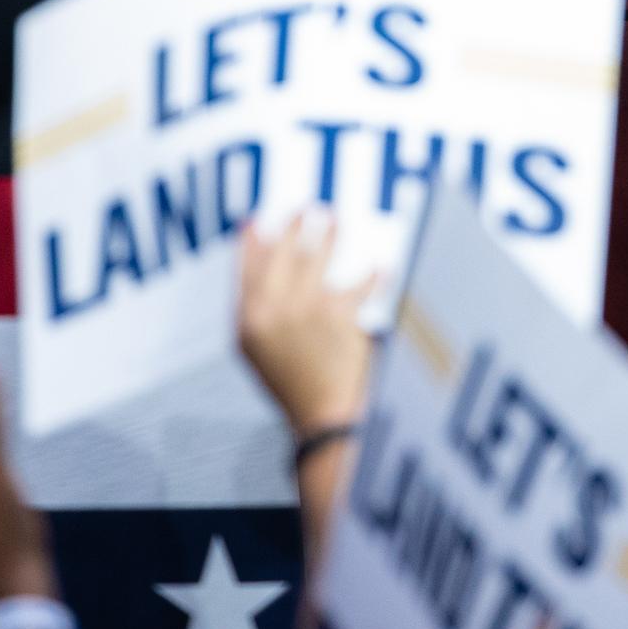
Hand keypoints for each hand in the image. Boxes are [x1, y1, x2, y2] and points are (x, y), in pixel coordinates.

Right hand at [238, 214, 376, 438]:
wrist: (321, 417)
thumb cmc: (293, 386)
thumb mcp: (257, 353)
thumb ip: (256, 313)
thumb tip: (261, 266)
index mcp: (248, 321)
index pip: (246, 268)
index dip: (250, 242)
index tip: (254, 221)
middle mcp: (273, 311)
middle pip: (281, 253)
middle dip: (293, 227)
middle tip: (305, 210)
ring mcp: (305, 311)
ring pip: (316, 257)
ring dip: (328, 234)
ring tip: (335, 220)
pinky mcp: (338, 316)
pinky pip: (359, 285)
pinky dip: (374, 276)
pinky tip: (381, 266)